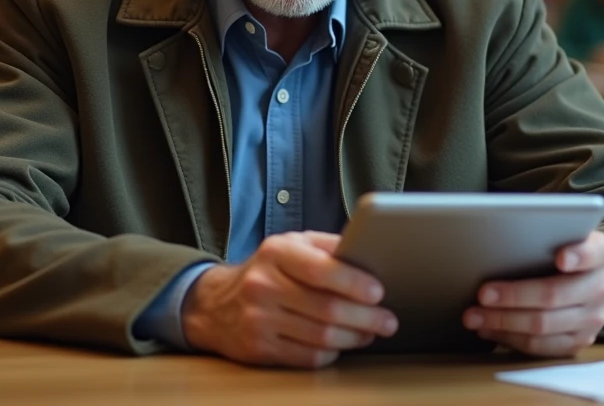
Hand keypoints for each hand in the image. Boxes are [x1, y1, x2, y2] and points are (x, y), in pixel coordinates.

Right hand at [181, 231, 397, 367]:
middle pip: (326, 308)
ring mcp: (258, 320)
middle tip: (388, 320)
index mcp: (276, 252)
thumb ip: (327, 246)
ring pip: (320, 337)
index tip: (378, 292)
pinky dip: (332, 353)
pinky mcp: (259, 349)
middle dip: (365, 317)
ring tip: (371, 332)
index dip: (353, 282)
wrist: (215, 304)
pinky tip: (342, 344)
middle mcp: (263, 285)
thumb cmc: (266, 270)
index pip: (319, 269)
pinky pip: (307, 357)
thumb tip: (368, 252)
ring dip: (354, 337)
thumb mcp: (290, 244)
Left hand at [462, 231, 603, 356]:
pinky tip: (488, 329)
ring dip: (503, 321)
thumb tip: (494, 240)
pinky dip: (510, 338)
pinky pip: (541, 346)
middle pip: (555, 294)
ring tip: (474, 316)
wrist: (584, 283)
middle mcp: (602, 287)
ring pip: (543, 325)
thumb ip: (540, 236)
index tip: (560, 257)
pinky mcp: (579, 342)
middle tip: (483, 293)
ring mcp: (593, 319)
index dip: (579, 255)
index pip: (595, 252)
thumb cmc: (559, 250)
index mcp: (601, 253)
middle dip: (514, 295)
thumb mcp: (558, 235)